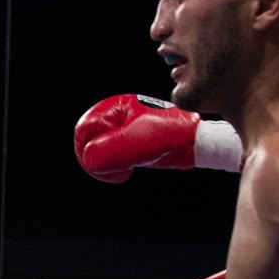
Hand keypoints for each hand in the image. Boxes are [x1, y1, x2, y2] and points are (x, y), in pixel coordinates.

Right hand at [72, 94, 242, 181]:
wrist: (194, 143)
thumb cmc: (170, 136)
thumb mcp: (136, 142)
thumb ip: (106, 150)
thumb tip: (88, 160)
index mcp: (114, 106)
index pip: (84, 129)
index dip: (87, 151)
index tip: (102, 165)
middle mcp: (115, 115)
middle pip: (88, 141)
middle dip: (97, 159)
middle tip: (115, 172)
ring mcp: (121, 129)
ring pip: (97, 150)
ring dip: (107, 164)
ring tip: (125, 169)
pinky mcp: (128, 142)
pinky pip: (110, 155)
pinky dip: (115, 166)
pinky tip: (129, 168)